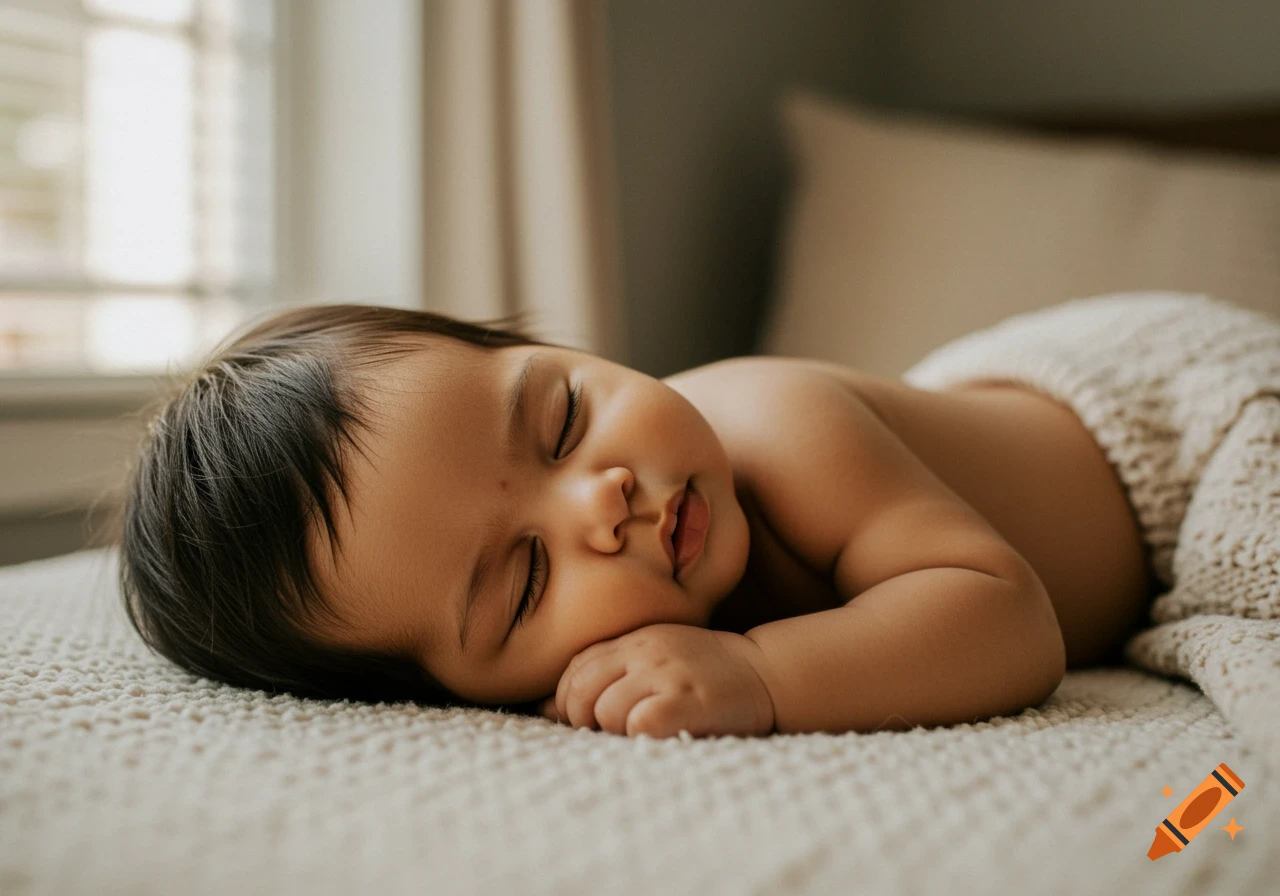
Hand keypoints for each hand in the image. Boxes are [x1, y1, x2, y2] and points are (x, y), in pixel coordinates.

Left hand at [537, 623, 775, 737]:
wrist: (768, 673)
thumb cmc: (704, 676)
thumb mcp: (654, 660)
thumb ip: (608, 674)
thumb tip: (544, 707)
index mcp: (634, 638)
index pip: (574, 669)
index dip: (569, 701)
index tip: (587, 721)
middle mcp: (645, 649)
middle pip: (579, 690)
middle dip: (584, 720)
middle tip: (612, 733)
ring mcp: (666, 673)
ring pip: (604, 711)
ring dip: (617, 733)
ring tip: (646, 734)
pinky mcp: (687, 700)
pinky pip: (639, 724)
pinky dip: (642, 738)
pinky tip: (664, 736)